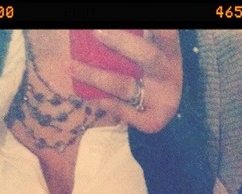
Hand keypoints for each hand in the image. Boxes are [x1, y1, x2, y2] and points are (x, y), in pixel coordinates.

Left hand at [67, 30, 182, 133]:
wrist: (161, 115)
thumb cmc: (148, 78)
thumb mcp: (146, 59)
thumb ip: (131, 46)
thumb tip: (99, 33)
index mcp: (170, 54)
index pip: (167, 35)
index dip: (156, 29)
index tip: (138, 25)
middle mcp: (169, 75)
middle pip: (148, 57)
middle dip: (121, 43)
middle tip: (96, 32)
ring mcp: (163, 100)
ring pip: (125, 86)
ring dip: (95, 76)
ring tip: (71, 66)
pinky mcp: (153, 121)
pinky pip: (124, 112)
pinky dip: (105, 104)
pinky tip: (88, 97)